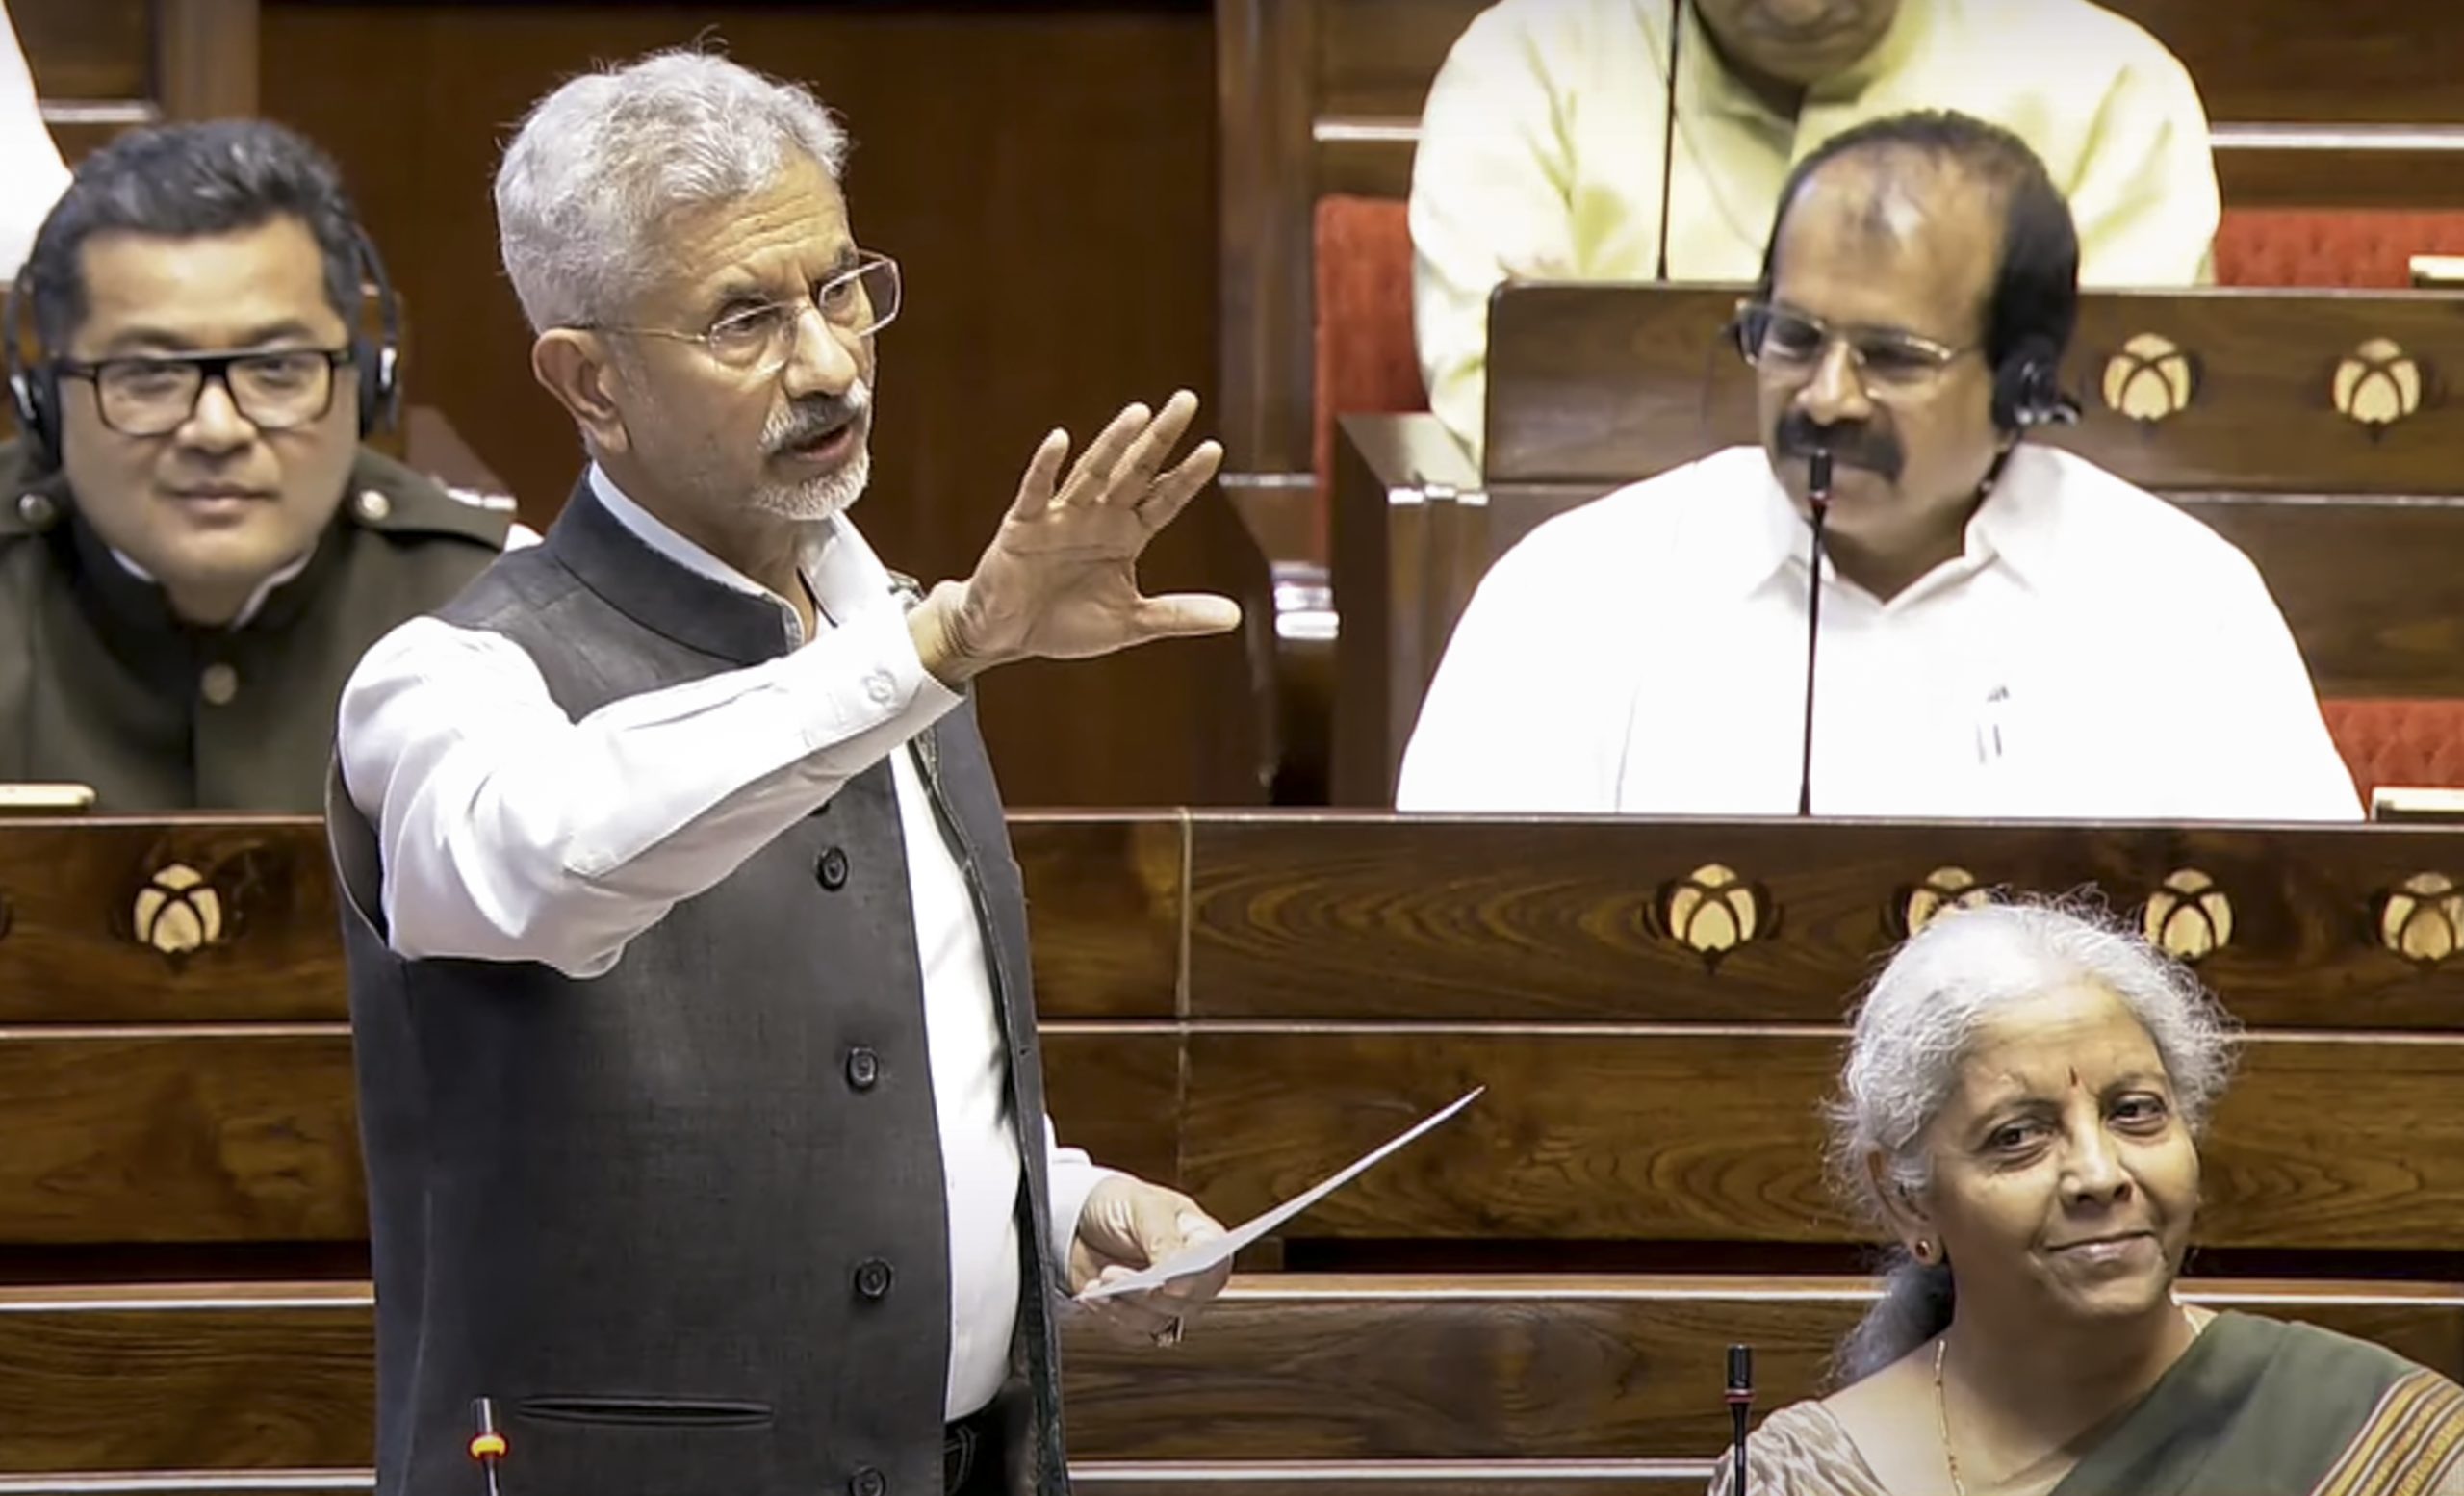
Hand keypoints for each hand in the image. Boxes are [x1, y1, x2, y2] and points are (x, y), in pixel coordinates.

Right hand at [910, 390, 1240, 683]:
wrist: (1008, 635)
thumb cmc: (1066, 622)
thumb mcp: (1130, 623)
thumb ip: (1178, 614)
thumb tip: (1235, 616)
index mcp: (1126, 535)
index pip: (1164, 498)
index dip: (1188, 476)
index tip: (1214, 448)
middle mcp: (1098, 516)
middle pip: (1136, 470)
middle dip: (1160, 438)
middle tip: (1186, 400)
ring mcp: (1061, 517)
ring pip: (1092, 473)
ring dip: (1114, 443)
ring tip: (1138, 414)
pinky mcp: (1023, 526)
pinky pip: (1036, 492)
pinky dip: (1046, 467)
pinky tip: (1059, 439)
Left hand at [1067, 1175, 1230, 1345]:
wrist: (1080, 1219)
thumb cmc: (1120, 1202)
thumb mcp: (1143, 1206)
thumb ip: (1162, 1236)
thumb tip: (1176, 1266)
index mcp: (1202, 1241)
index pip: (1215, 1269)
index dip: (1196, 1281)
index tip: (1167, 1283)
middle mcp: (1189, 1275)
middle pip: (1186, 1304)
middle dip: (1146, 1294)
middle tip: (1114, 1273)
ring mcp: (1164, 1298)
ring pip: (1157, 1322)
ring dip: (1123, 1306)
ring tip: (1099, 1281)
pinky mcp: (1138, 1317)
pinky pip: (1131, 1333)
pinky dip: (1109, 1316)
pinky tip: (1093, 1294)